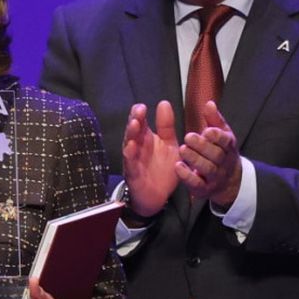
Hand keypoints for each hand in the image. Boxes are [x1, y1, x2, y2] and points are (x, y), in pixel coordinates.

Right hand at [122, 101, 179, 217]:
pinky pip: (130, 164)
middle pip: (132, 131)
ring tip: (134, 124)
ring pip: (128, 145)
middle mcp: (137, 147)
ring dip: (131, 135)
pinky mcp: (134, 175)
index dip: (139, 113)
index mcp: (146, 138)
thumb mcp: (169, 144)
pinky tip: (130, 147)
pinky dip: (129, 156)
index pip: (140, 121)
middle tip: (138, 111)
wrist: (158, 196)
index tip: (143, 106)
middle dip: (134, 120)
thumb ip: (166, 126)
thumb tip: (164, 103)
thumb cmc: (162, 168)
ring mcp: (133, 160)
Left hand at [178, 101, 241, 207]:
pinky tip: (178, 167)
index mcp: (228, 147)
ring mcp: (215, 177)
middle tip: (188, 137)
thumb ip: (214, 120)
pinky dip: (188, 177)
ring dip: (195, 159)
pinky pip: (197, 184)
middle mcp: (223, 162)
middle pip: (216, 155)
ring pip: (207, 169)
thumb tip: (209, 104)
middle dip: (202, 146)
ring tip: (182, 149)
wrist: (229, 181)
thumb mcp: (222, 135)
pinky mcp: (204, 189)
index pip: (225, 141)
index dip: (217, 136)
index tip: (207, 130)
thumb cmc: (221, 151)